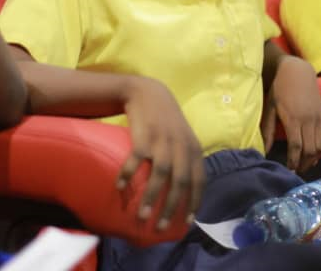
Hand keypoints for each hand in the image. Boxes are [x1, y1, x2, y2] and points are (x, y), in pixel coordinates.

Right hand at [116, 77, 205, 230]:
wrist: (147, 93)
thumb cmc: (165, 120)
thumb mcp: (183, 137)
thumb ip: (186, 158)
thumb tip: (184, 190)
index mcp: (193, 148)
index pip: (199, 180)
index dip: (194, 202)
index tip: (187, 222)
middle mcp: (180, 146)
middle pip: (180, 183)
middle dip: (171, 208)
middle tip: (161, 227)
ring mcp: (162, 141)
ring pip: (160, 175)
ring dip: (151, 198)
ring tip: (142, 216)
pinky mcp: (143, 136)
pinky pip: (135, 160)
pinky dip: (129, 175)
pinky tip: (120, 187)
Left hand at [261, 55, 320, 173]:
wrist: (297, 71)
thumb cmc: (279, 88)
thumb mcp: (270, 107)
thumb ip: (268, 130)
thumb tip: (264, 150)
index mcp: (293, 118)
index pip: (296, 147)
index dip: (293, 161)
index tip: (289, 170)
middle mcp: (309, 120)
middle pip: (310, 150)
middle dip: (304, 164)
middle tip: (296, 171)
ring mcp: (319, 118)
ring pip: (320, 146)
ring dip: (313, 159)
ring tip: (305, 165)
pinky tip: (315, 155)